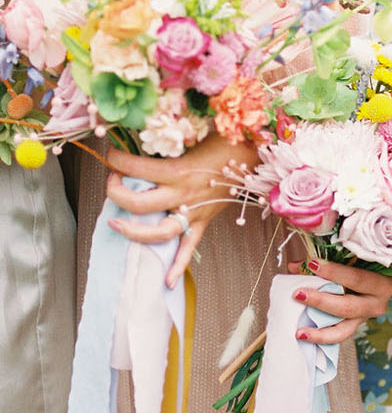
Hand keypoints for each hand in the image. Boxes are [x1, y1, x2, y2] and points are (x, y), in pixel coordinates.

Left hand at [106, 134, 256, 287]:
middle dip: (115, 192)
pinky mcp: (203, 221)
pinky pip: (188, 248)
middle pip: (137, 203)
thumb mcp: (196, 131)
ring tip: (116, 224)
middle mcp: (182, 194)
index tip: (111, 152)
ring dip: (134, 231)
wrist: (257, 153)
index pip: (134, 167)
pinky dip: (177, 266)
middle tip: (111, 182)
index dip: (116, 158)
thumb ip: (169, 135)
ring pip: (158, 232)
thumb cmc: (228, 138)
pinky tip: (167, 282)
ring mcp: (193, 212)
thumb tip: (144, 130)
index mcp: (178, 171)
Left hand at [288, 258, 391, 344]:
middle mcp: (375, 305)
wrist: (376, 284)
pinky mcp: (353, 328)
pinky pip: (337, 336)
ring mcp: (363, 319)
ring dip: (319, 332)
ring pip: (343, 331)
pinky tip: (304, 337)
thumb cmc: (363, 267)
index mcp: (380, 284)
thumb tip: (295, 266)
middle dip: (321, 301)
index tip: (312, 264)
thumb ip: (326, 263)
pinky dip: (320, 338)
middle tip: (298, 294)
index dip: (334, 272)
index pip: (356, 279)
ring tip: (300, 332)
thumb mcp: (350, 262)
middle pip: (347, 307)